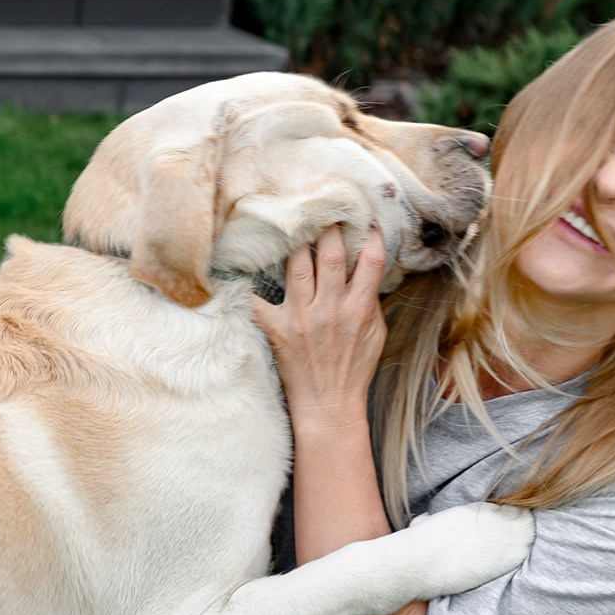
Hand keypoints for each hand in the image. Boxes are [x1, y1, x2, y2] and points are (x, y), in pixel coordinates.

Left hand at [254, 226, 387, 435]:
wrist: (328, 403)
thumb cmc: (353, 368)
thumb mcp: (375, 334)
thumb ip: (369, 302)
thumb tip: (366, 273)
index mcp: (359, 309)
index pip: (370, 262)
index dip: (370, 237)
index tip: (366, 221)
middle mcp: (331, 308)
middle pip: (331, 256)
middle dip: (329, 230)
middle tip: (325, 212)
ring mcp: (302, 317)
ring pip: (299, 266)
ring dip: (298, 243)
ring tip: (295, 225)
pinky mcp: (278, 328)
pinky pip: (258, 301)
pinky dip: (248, 284)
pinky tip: (239, 263)